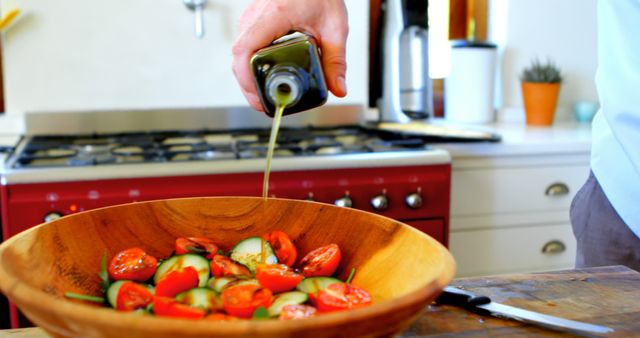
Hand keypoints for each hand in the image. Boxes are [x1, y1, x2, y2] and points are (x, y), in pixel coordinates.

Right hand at [232, 0, 348, 111]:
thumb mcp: (334, 27)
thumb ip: (336, 60)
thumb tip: (338, 88)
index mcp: (275, 14)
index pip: (246, 49)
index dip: (246, 77)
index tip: (257, 96)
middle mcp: (257, 15)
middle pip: (239, 57)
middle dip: (248, 86)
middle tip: (264, 105)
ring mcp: (251, 17)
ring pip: (239, 53)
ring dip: (248, 77)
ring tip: (264, 97)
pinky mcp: (253, 21)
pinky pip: (245, 47)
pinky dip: (251, 66)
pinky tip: (263, 79)